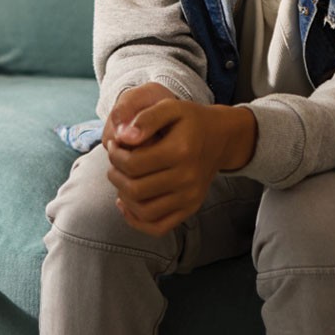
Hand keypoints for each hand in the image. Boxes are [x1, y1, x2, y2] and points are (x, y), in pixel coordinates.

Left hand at [103, 89, 255, 237]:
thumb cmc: (191, 121)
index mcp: (180, 151)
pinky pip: (159, 226)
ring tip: (121, 179)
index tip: (114, 144)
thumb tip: (122, 137)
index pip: (132, 164)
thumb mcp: (170, 107)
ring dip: (123, 197)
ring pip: (144, 211)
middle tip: (115, 162)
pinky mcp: (190, 208)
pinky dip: (137, 221)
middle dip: (115, 175)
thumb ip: (145, 119)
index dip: (114, 155)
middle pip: (135, 189)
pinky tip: (127, 203)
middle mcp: (187, 178)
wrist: (221, 138)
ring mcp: (190, 197)